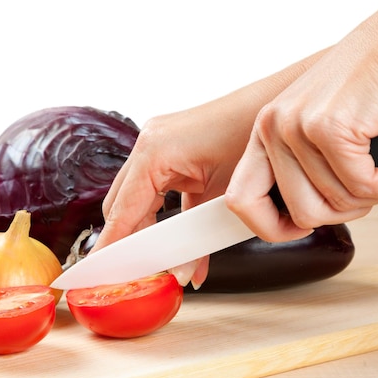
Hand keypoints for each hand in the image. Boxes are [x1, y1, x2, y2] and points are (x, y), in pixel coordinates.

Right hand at [93, 105, 253, 286]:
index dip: (110, 247)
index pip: (121, 212)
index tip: (100, 275)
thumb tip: (183, 274)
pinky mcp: (173, 147)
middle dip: (127, 241)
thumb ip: (197, 238)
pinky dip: (164, 214)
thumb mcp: (223, 195)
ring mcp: (158, 142)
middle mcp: (149, 143)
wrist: (278, 103)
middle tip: (131, 274)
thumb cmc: (254, 137)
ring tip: (155, 261)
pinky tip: (178, 242)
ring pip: (137, 197)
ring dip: (146, 229)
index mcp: (154, 152)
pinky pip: (157, 187)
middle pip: (121, 205)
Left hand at [226, 0, 377, 241]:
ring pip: (332, 205)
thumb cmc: (372, 91)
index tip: (302, 227)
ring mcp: (298, 126)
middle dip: (341, 214)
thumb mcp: (322, 132)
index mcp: (265, 131)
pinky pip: (363, 188)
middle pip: (299, 213)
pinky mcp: (331, 127)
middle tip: (366, 193)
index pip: (241, 199)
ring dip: (371, 198)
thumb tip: (301, 221)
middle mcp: (273, 126)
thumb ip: (305, 171)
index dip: (271, 227)